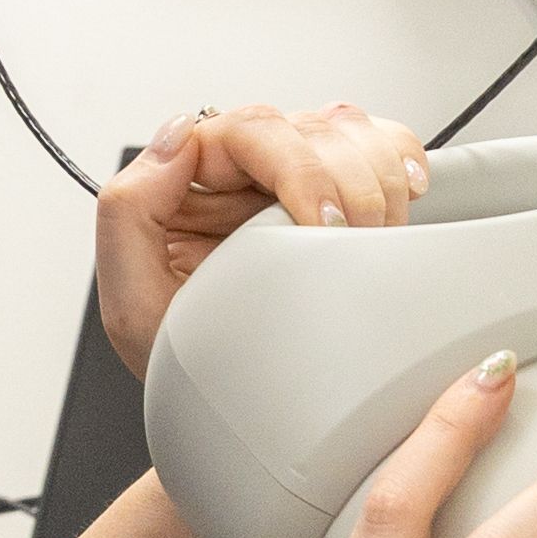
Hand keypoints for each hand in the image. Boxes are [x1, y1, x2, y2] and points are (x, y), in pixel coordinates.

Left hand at [95, 99, 428, 377]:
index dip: (296, 168)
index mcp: (189, 183)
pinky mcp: (340, 192)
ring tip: (376, 237)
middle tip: (354, 243)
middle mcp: (243, 171)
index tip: (322, 226)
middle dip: (345, 184)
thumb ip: (129, 211)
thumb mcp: (132, 306)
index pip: (248, 132)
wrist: (237, 410)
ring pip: (348, 130)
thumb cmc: (188, 362)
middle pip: (308, 127)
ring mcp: (294, 177)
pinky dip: (402, 158)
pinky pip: (380, 144)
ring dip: (378, 179)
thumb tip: (178, 136)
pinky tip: (408, 194)